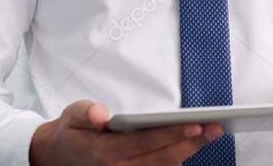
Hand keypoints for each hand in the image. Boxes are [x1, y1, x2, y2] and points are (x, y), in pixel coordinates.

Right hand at [29, 99, 223, 165]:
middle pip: (161, 159)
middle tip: (215, 128)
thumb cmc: (71, 132)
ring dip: (188, 152)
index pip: (144, 143)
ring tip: (210, 134)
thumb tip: (101, 115)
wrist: (57, 156)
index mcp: (103, 152)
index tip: (195, 125)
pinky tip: (193, 146)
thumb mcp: (72, 115)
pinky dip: (176, 160)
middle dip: (190, 143)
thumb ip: (87, 113)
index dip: (171, 134)